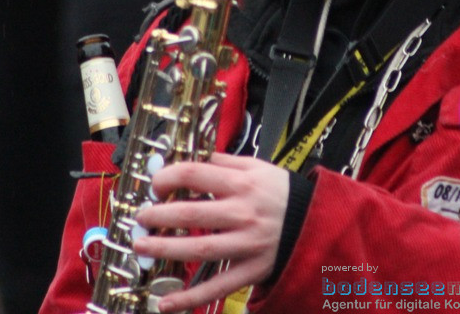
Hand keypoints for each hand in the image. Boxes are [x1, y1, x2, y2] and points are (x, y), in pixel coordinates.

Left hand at [133, 153, 288, 312]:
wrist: (317, 221)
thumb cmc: (282, 192)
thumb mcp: (257, 167)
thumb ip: (223, 163)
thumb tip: (188, 159)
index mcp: (242, 183)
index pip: (195, 175)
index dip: (167, 178)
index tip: (155, 185)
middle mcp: (243, 213)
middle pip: (192, 214)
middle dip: (159, 216)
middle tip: (141, 218)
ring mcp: (247, 244)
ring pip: (200, 250)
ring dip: (166, 250)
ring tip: (142, 247)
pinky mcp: (251, 270)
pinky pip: (218, 286)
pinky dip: (190, 297)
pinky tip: (166, 303)